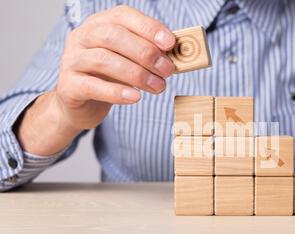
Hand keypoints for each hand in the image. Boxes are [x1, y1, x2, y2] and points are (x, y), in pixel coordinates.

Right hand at [17, 5, 175, 154]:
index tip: (170, 43)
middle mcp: (82, 37)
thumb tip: (175, 56)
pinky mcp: (68, 85)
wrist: (79, 105)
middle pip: (113, 36)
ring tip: (158, 87)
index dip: (148, 27)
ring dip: (136, 73)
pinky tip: (135, 97)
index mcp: (99, 24)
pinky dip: (116, 92)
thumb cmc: (109, 78)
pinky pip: (92, 86)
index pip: (123, 16)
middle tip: (167, 70)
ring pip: (103, 59)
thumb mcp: (128, 61)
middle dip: (145, 52)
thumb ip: (147, 55)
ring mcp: (72, 60)